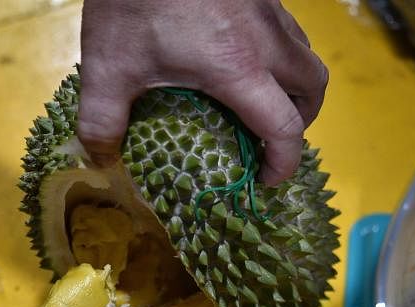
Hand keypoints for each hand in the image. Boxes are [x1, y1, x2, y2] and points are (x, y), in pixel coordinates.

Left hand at [78, 0, 327, 184]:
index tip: (266, 180)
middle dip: (302, 121)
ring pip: (306, 53)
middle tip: (273, 139)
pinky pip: (288, 28)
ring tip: (264, 101)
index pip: (283, 128)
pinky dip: (280, 53)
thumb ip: (102, 120)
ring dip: (296, 85)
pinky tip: (243, 55)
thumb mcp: (107, 66)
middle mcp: (265, 37)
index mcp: (238, 67)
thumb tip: (101, 158)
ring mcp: (268, 7)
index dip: (283, 163)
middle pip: (313, 87)